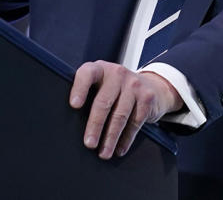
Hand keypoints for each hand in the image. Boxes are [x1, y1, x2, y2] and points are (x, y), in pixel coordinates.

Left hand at [69, 60, 183, 158]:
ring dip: (111, 138)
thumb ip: (90, 93)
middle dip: (95, 125)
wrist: (152, 86)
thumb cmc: (116, 89)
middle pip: (103, 102)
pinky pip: (135, 122)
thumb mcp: (102, 83)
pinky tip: (119, 149)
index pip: (87, 74)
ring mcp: (134, 84)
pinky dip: (126, 139)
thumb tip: (70, 122)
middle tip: (89, 143)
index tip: (74, 105)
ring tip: (104, 153)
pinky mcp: (147, 97)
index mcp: (100, 68)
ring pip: (120, 115)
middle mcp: (117, 73)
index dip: (80, 89)